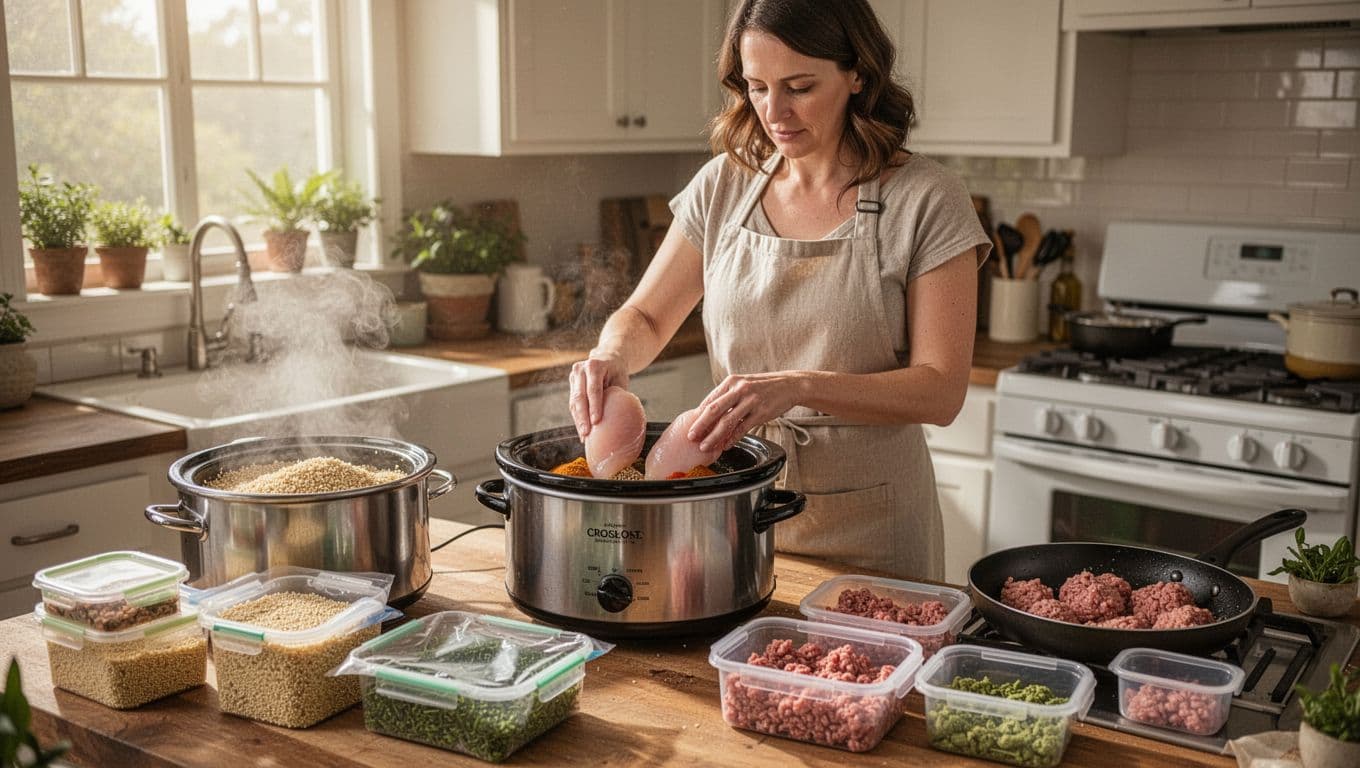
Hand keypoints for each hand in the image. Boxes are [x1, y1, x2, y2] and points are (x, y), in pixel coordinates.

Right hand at [569, 352, 629, 438]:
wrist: (608, 358)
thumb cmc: (617, 371)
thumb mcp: (621, 380)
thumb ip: (617, 396)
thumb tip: (619, 419)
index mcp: (595, 365)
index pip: (593, 389)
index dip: (594, 406)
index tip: (596, 421)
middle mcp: (580, 369)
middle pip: (580, 396)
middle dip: (582, 417)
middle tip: (587, 433)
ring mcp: (573, 376)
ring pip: (574, 401)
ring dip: (578, 420)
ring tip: (584, 436)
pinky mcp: (571, 384)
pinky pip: (572, 403)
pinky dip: (577, 418)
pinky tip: (581, 430)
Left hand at [687, 371, 801, 451]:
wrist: (788, 385)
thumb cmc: (763, 387)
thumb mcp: (743, 384)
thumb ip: (727, 396)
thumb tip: (708, 411)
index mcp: (731, 382)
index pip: (710, 400)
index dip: (698, 415)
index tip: (689, 426)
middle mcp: (740, 389)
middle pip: (714, 410)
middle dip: (700, 425)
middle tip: (691, 437)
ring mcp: (751, 401)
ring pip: (727, 421)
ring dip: (714, 436)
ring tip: (705, 446)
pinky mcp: (761, 412)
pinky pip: (743, 428)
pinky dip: (732, 438)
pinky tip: (726, 445)